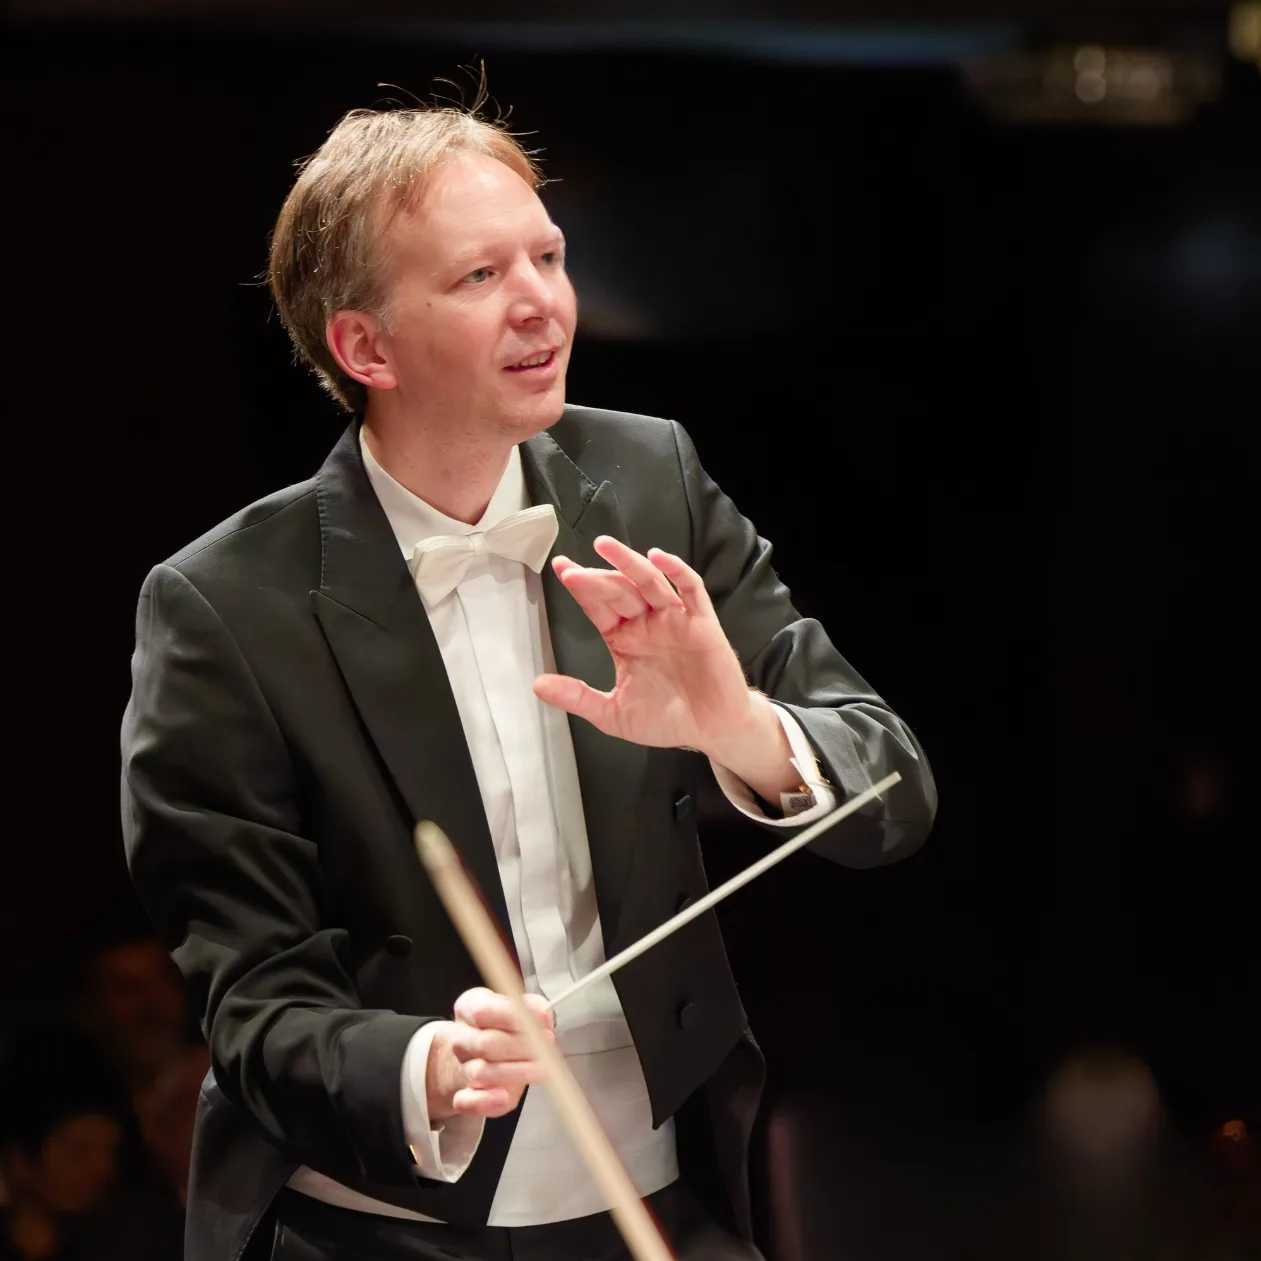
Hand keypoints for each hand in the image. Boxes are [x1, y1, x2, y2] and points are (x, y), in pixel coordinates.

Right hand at [426, 987, 554, 1121]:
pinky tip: (503, 1097)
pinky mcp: (464, 1097)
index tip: (543, 1021)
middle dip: (521, 1047)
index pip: (483, 1011)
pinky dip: (486, 1101)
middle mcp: (461, 1039)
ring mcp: (461, 1069)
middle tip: (547, 1048)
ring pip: (482, 1072)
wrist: (476, 1057)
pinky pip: (468, 1102)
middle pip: (486, 1043)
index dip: (514, 1017)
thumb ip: (532, 1007)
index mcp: (469, 1008)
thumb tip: (544, 1014)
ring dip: (516, 1072)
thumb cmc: (502, 1029)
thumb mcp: (516, 1007)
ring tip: (543, 1069)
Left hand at [532, 536, 758, 759]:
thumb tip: (538, 686)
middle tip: (571, 571)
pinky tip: (658, 558)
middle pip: (618, 590)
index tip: (560, 568)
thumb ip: (577, 698)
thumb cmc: (668, 720)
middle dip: (594, 578)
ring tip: (605, 546)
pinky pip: (691, 591)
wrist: (711, 731)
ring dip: (628, 562)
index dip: (579, 586)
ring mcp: (675, 620)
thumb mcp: (612, 713)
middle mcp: (648, 624)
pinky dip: (677, 572)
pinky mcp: (702, 624)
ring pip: (649, 582)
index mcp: (625, 639)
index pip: (597, 604)